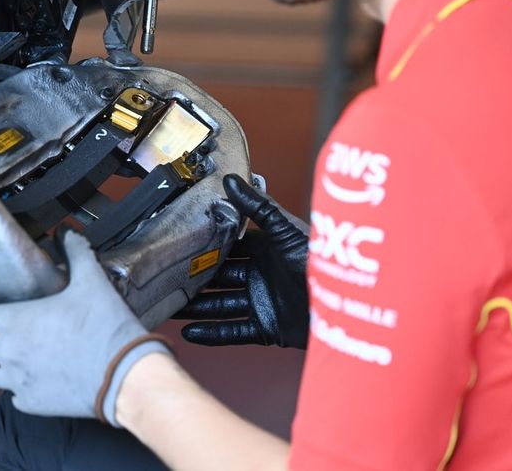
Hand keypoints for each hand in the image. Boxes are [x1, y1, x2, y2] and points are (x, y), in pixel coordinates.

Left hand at [0, 230, 171, 426]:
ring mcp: (18, 381)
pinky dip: (20, 387)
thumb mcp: (91, 281)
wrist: (124, 373)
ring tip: (18, 356)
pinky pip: (13, 396)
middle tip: (0, 333)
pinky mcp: (32, 403)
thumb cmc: (105, 327)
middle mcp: (9, 352)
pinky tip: (37, 377)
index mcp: (14, 321)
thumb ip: (75, 253)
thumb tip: (67, 232)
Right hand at [174, 174, 309, 348]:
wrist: (348, 305)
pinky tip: (190, 333)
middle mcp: (261, 276)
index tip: (178, 246)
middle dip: (193, 279)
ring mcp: (263, 303)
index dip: (204, 248)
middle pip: (219, 278)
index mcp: (265, 250)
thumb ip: (257, 206)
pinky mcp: (268, 329)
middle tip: (163, 279)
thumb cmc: (322, 261)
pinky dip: (212, 333)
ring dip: (196, 307)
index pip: (228, 248)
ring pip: (220, 305)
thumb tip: (230, 179)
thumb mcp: (286, 228)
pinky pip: (233, 331)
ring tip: (168, 309)